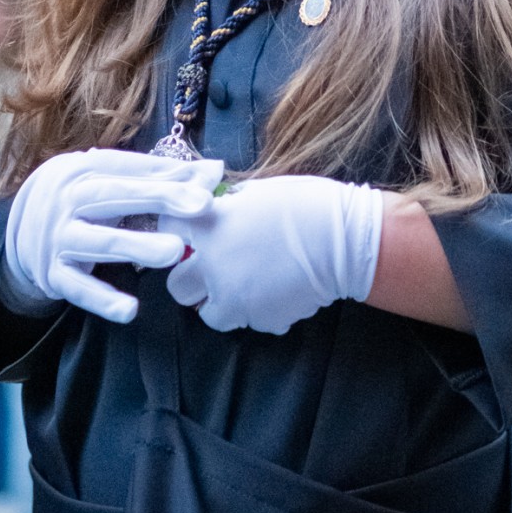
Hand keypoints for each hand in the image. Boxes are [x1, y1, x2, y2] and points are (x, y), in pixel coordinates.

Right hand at [4, 148, 223, 323]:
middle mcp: (67, 201)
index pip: (128, 169)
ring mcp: (57, 239)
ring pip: (99, 242)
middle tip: (202, 207)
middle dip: (157, 199)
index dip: (167, 176)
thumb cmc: (83, 198)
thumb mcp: (110, 179)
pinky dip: (103, 300)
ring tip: (173, 252)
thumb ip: (160, 176)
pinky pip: (80, 289)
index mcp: (83, 171)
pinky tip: (130, 310)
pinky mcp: (53, 274)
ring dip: (135, 247)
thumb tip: (215, 170)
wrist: (19, 228)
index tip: (207, 184)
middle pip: (113, 197)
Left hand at [161, 175, 382, 333]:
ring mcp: (235, 298)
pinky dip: (259, 311)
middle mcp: (212, 267)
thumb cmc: (305, 204)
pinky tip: (277, 293)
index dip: (178, 229)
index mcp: (208, 227)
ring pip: (209, 313)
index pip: (167, 228)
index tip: (190, 232)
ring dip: (221, 302)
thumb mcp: (259, 191)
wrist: (344, 240)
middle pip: (177, 286)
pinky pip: (250, 321)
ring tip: (246, 286)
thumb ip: (230, 206)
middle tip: (212, 271)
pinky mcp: (261, 320)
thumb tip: (223, 208)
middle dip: (190, 279)